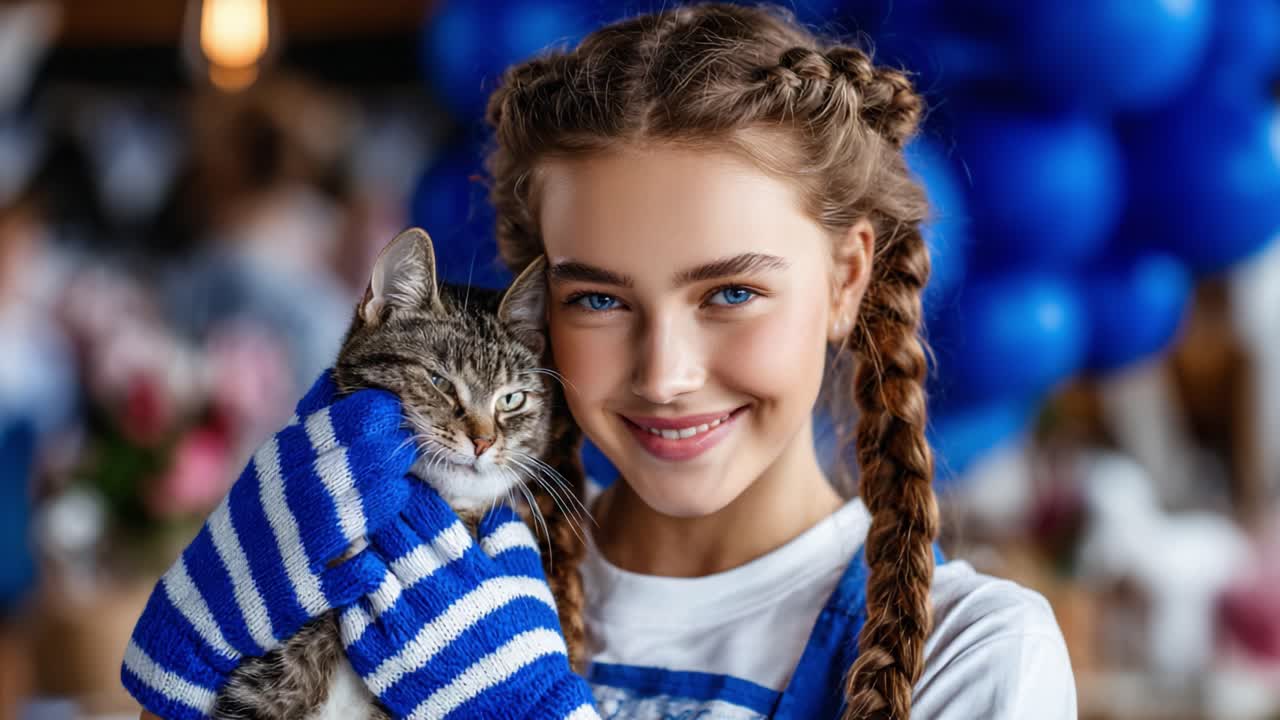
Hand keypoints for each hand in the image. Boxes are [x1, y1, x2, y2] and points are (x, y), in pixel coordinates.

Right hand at [121, 370, 416, 719]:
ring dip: (372, 505)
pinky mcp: (295, 597)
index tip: (390, 410)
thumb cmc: (256, 524)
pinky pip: (334, 583)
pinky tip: (375, 565)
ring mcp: (285, 552)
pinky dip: (356, 573)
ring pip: (335, 523)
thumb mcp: (271, 470)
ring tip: (400, 492)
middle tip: (405, 447)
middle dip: (374, 457)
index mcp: (274, 468)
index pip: (317, 432)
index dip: (358, 418)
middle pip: (331, 473)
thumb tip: (334, 378)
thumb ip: (305, 428)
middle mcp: (276, 505)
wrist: (203, 603)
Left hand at [340, 484, 598, 719]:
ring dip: (361, 549)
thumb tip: (497, 509)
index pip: (429, 516)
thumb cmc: (526, 646)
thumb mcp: (530, 588)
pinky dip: (351, 595)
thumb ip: (513, 543)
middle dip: (382, 513)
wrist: (518, 712)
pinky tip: (349, 582)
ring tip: (352, 532)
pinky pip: (353, 617)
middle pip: (393, 537)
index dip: (412, 494)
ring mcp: (404, 630)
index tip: (402, 482)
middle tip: (370, 497)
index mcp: (470, 572)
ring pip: (367, 571)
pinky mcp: (383, 662)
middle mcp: (434, 595)